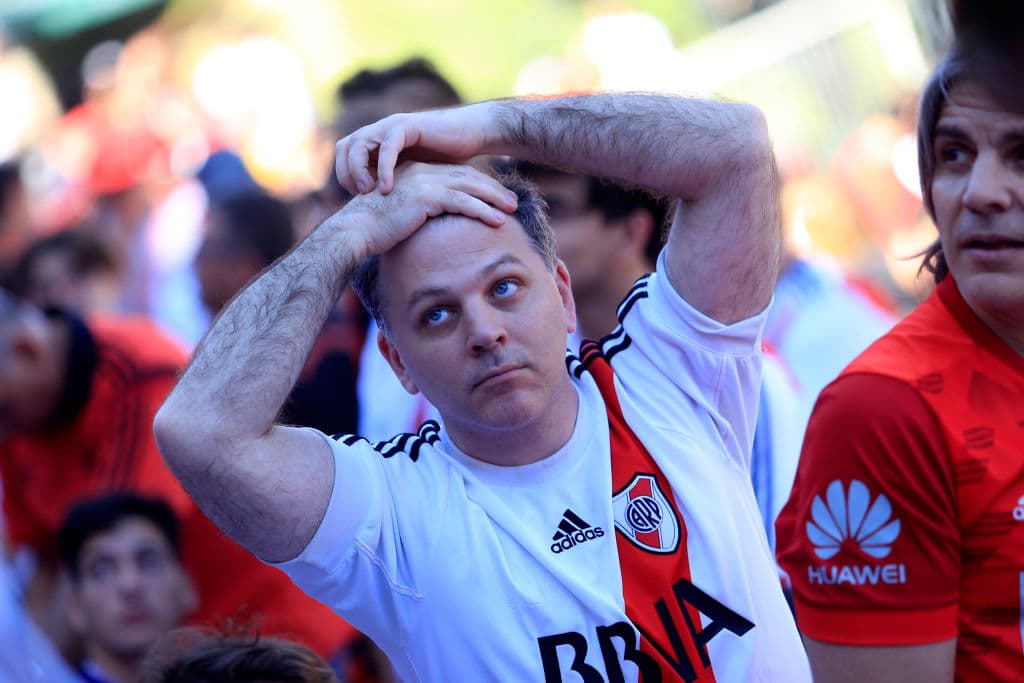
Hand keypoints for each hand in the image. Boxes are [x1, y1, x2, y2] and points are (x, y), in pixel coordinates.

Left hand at [335, 103, 496, 195]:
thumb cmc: (449, 156)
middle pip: (344, 146)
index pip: (344, 154)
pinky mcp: (407, 126)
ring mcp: (392, 126)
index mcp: (377, 140)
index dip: (344, 175)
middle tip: (358, 195)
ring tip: (368, 192)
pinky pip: (387, 147)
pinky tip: (387, 188)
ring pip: (359, 144)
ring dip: (359, 169)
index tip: (356, 198)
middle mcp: (380, 130)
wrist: (473, 133)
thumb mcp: (415, 173)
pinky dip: (383, 168)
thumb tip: (380, 206)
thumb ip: (397, 180)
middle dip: (345, 172)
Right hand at [335, 161, 517, 255]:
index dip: (478, 184)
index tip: (495, 196)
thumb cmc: (371, 229)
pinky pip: (463, 202)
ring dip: (494, 198)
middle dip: (492, 188)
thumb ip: (416, 211)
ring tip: (513, 209)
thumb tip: (430, 224)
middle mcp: (422, 171)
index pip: (455, 174)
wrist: (354, 231)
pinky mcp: (427, 197)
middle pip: (467, 176)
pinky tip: (499, 221)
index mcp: (415, 172)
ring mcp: (425, 182)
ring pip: (470, 187)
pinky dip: (484, 211)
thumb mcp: (398, 213)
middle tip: (512, 200)